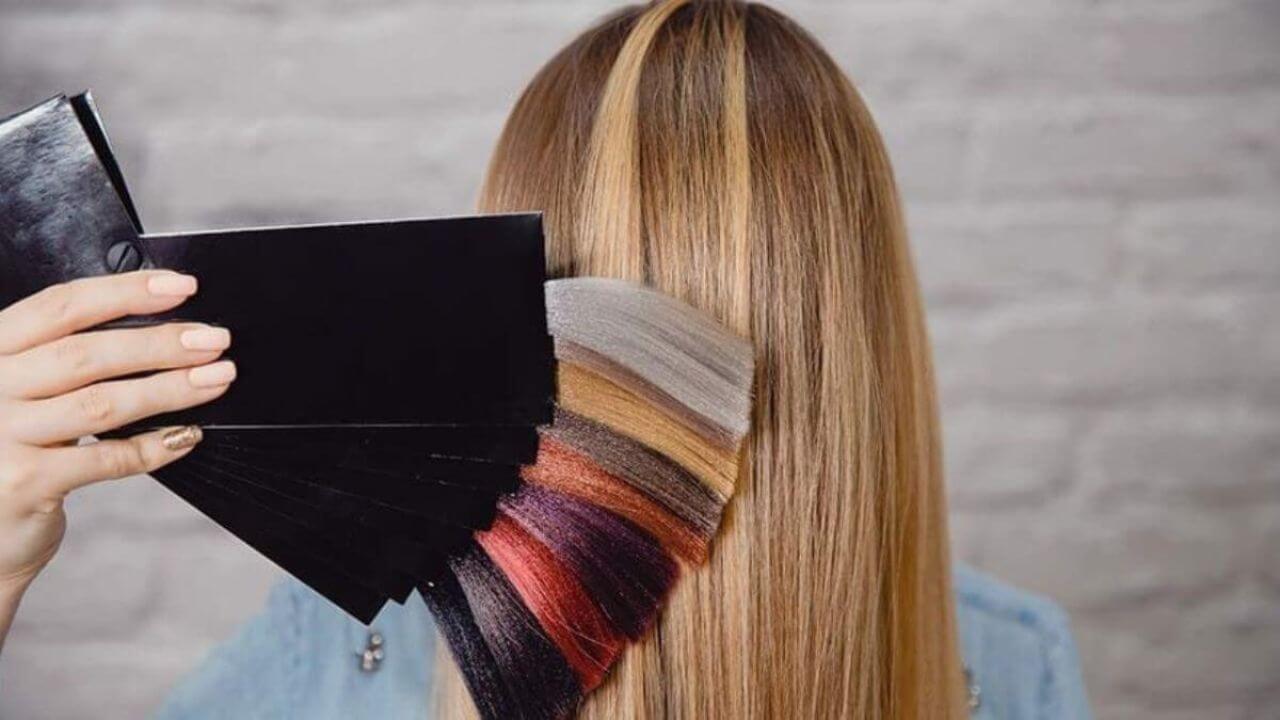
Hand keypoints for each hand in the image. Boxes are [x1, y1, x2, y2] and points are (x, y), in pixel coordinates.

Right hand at [0, 270, 234, 598]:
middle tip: (215, 340)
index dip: (125, 292)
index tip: (181, 287)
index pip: (61, 306)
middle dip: (161, 342)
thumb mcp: (19, 392)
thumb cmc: (7, 451)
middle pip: (87, 353)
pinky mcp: (23, 483)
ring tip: (217, 378)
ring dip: (170, 388)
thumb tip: (158, 327)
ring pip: (102, 403)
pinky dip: (155, 445)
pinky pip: (107, 458)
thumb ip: (62, 359)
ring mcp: (1, 436)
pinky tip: (187, 435)